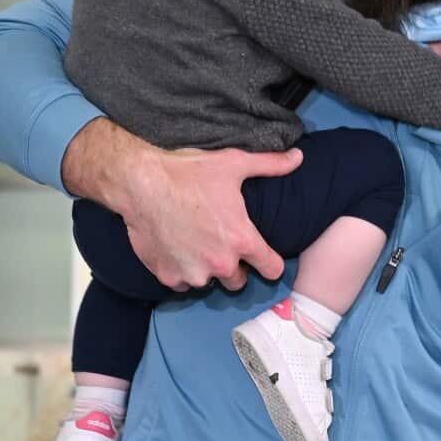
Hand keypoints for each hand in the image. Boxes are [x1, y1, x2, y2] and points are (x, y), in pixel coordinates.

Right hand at [62, 119, 301, 290]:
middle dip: (234, 266)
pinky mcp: (167, 277)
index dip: (270, 262)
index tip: (263, 255)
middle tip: (221, 243)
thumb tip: (299, 156)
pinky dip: (181, 271)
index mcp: (242, 240)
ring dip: (206, 269)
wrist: (140, 182)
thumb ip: (271, 164)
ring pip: (209, 282)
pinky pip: (182, 283)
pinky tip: (177, 248)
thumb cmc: (189, 172)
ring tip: (196, 243)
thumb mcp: (234, 164)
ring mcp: (192, 273)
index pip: (272, 269)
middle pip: (239, 280)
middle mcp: (220, 263)